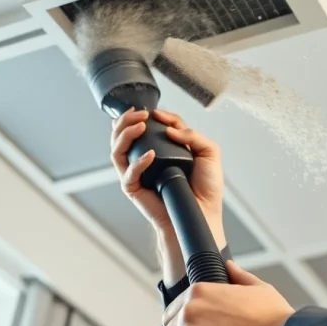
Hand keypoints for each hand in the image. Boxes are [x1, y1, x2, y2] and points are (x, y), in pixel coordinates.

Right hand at [110, 108, 225, 245]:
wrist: (203, 213)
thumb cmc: (206, 188)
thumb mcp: (208, 153)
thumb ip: (192, 135)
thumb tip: (169, 128)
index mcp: (162, 149)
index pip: (147, 127)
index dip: (149, 116)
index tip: (154, 112)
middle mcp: (145, 159)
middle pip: (123, 135)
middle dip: (127, 120)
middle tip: (140, 114)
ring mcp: (137, 174)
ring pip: (118, 150)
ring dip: (125, 134)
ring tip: (140, 126)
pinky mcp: (134, 189)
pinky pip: (128, 173)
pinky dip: (137, 162)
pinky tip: (150, 155)